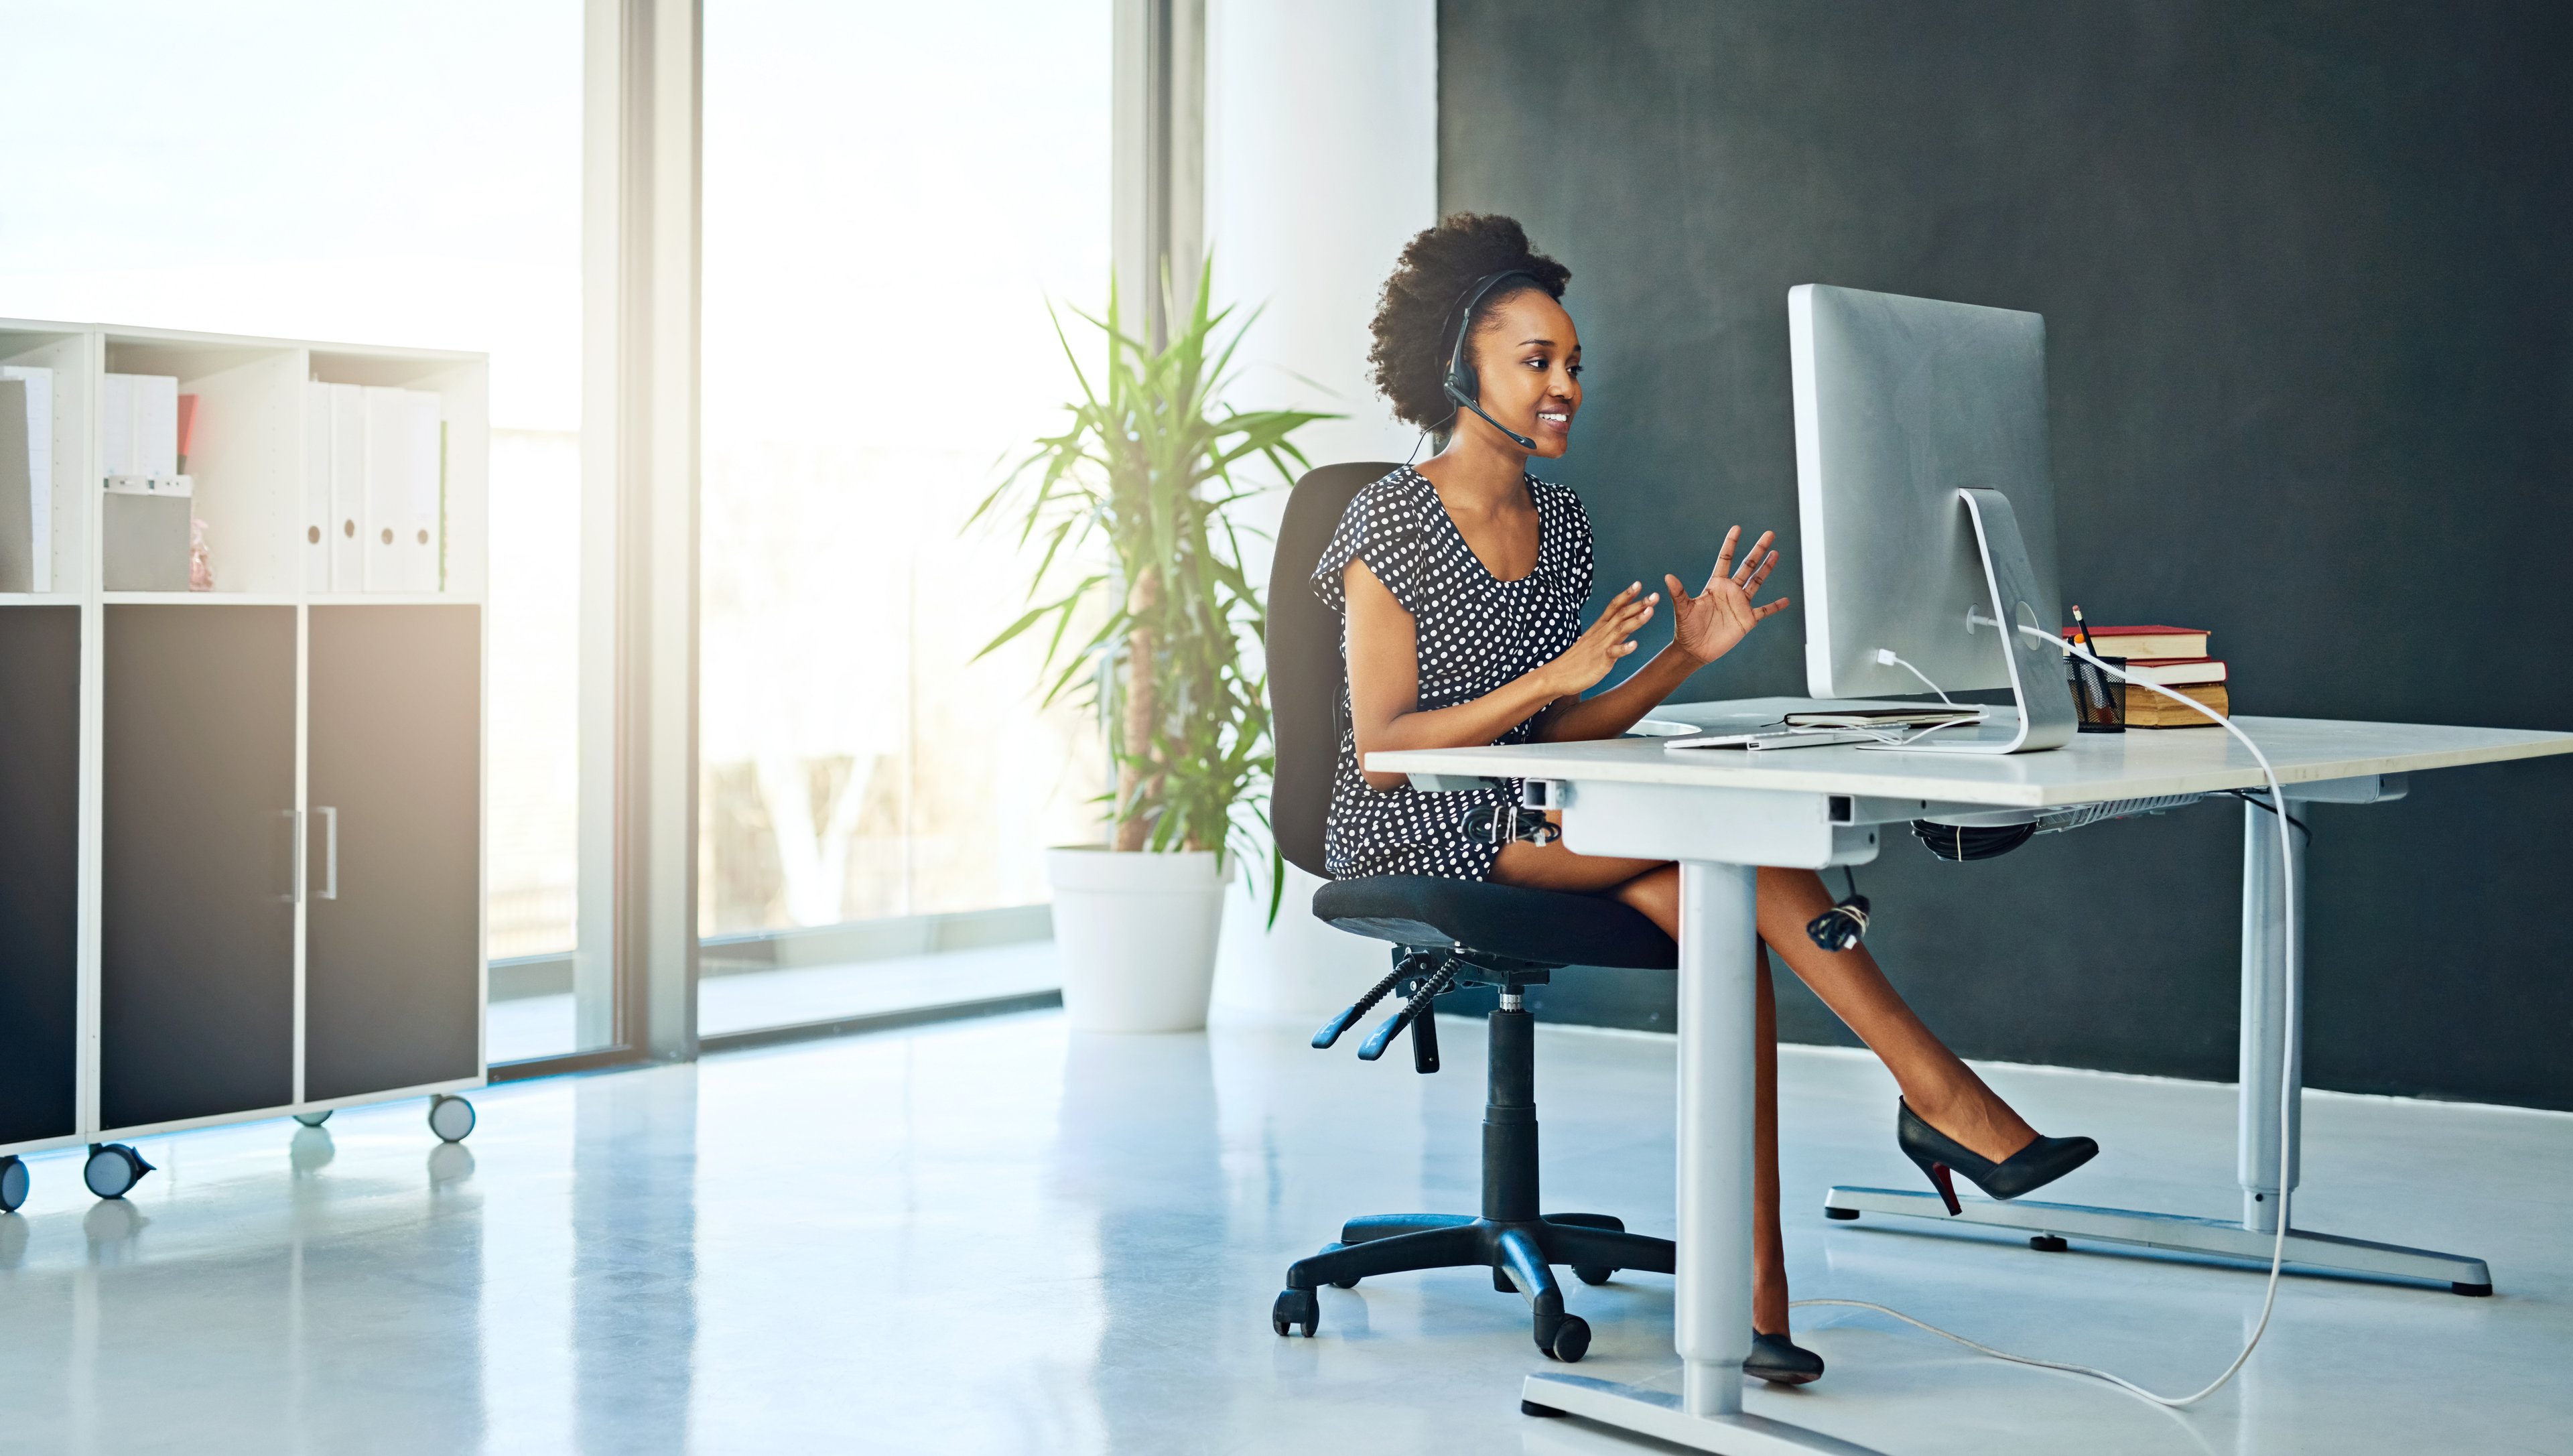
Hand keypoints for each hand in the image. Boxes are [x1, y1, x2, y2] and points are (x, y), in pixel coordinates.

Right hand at [1542, 581, 1657, 697]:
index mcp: (1599, 627)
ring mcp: (1600, 646)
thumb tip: (1626, 623)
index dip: (1626, 595)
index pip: (1613, 606)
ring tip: (1650, 612)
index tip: (1639, 584)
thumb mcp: (1594, 640)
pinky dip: (1624, 648)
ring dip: (1636, 620)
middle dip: (1639, 604)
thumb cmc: (1576, 660)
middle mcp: (1600, 633)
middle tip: (1655, 596)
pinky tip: (1634, 644)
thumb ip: (1611, 631)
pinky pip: (1613, 653)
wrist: (1557, 675)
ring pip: (1620, 629)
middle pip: (1621, 614)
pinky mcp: (1600, 661)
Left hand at [1668, 526, 1789, 664]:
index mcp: (1715, 585)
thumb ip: (1678, 593)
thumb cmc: (1686, 629)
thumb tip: (1667, 576)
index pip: (1725, 559)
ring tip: (1776, 553)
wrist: (1694, 650)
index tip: (1737, 528)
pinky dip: (1775, 606)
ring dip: (1767, 569)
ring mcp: (1740, 604)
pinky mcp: (1747, 620)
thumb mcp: (1682, 609)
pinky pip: (1765, 611)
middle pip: (1747, 566)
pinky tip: (1787, 600)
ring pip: (1757, 582)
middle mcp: (1730, 591)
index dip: (1731, 544)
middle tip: (1769, 533)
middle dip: (1758, 550)